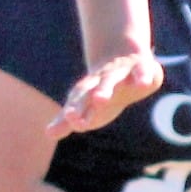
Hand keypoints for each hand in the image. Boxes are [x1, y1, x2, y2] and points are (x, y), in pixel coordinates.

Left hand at [48, 50, 163, 136]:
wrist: (124, 58)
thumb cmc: (102, 90)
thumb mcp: (86, 105)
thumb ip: (68, 120)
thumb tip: (48, 133)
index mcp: (89, 89)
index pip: (79, 98)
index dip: (75, 108)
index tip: (70, 119)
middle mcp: (103, 79)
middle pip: (93, 88)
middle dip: (84, 98)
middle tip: (79, 109)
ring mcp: (122, 72)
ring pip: (113, 79)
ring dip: (105, 88)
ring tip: (100, 99)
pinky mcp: (142, 68)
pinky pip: (143, 71)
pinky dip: (142, 76)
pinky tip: (142, 83)